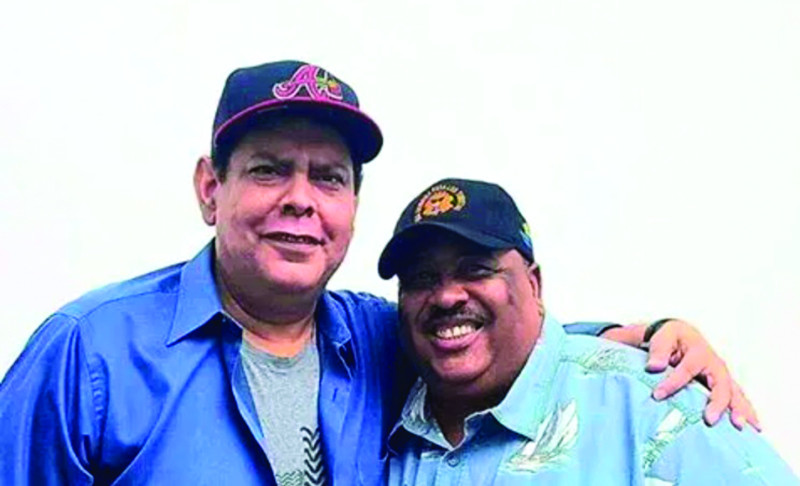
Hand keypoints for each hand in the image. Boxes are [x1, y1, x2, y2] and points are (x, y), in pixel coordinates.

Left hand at [644, 319, 759, 430]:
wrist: (682, 335)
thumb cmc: (672, 337)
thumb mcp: (663, 337)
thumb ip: (659, 351)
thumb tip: (654, 366)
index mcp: (699, 352)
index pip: (687, 370)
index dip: (672, 383)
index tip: (657, 395)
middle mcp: (715, 365)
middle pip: (721, 384)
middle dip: (717, 402)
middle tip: (709, 420)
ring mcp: (723, 376)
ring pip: (735, 394)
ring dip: (739, 410)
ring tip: (739, 426)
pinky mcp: (725, 385)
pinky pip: (738, 398)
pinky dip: (746, 411)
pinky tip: (753, 427)